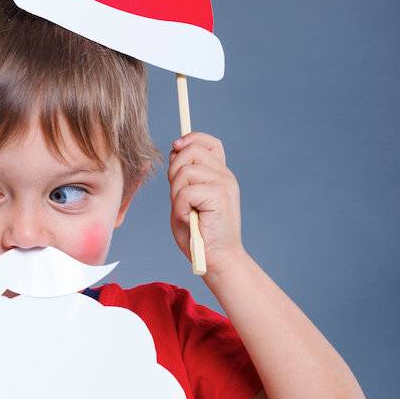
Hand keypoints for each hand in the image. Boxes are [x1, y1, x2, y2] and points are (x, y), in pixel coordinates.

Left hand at [168, 131, 243, 275]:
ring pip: (185, 171)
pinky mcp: (220, 197)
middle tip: (179, 196)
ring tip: (186, 210)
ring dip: (176, 192)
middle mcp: (225, 176)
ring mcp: (224, 185)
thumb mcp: (185, 197)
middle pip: (191, 150)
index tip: (176, 147)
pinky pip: (186, 191)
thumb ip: (182, 175)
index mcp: (219, 174)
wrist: (217, 259)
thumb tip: (175, 149)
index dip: (191, 138)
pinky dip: (180, 207)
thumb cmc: (198, 233)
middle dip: (174, 170)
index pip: (210, 142)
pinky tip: (189, 219)